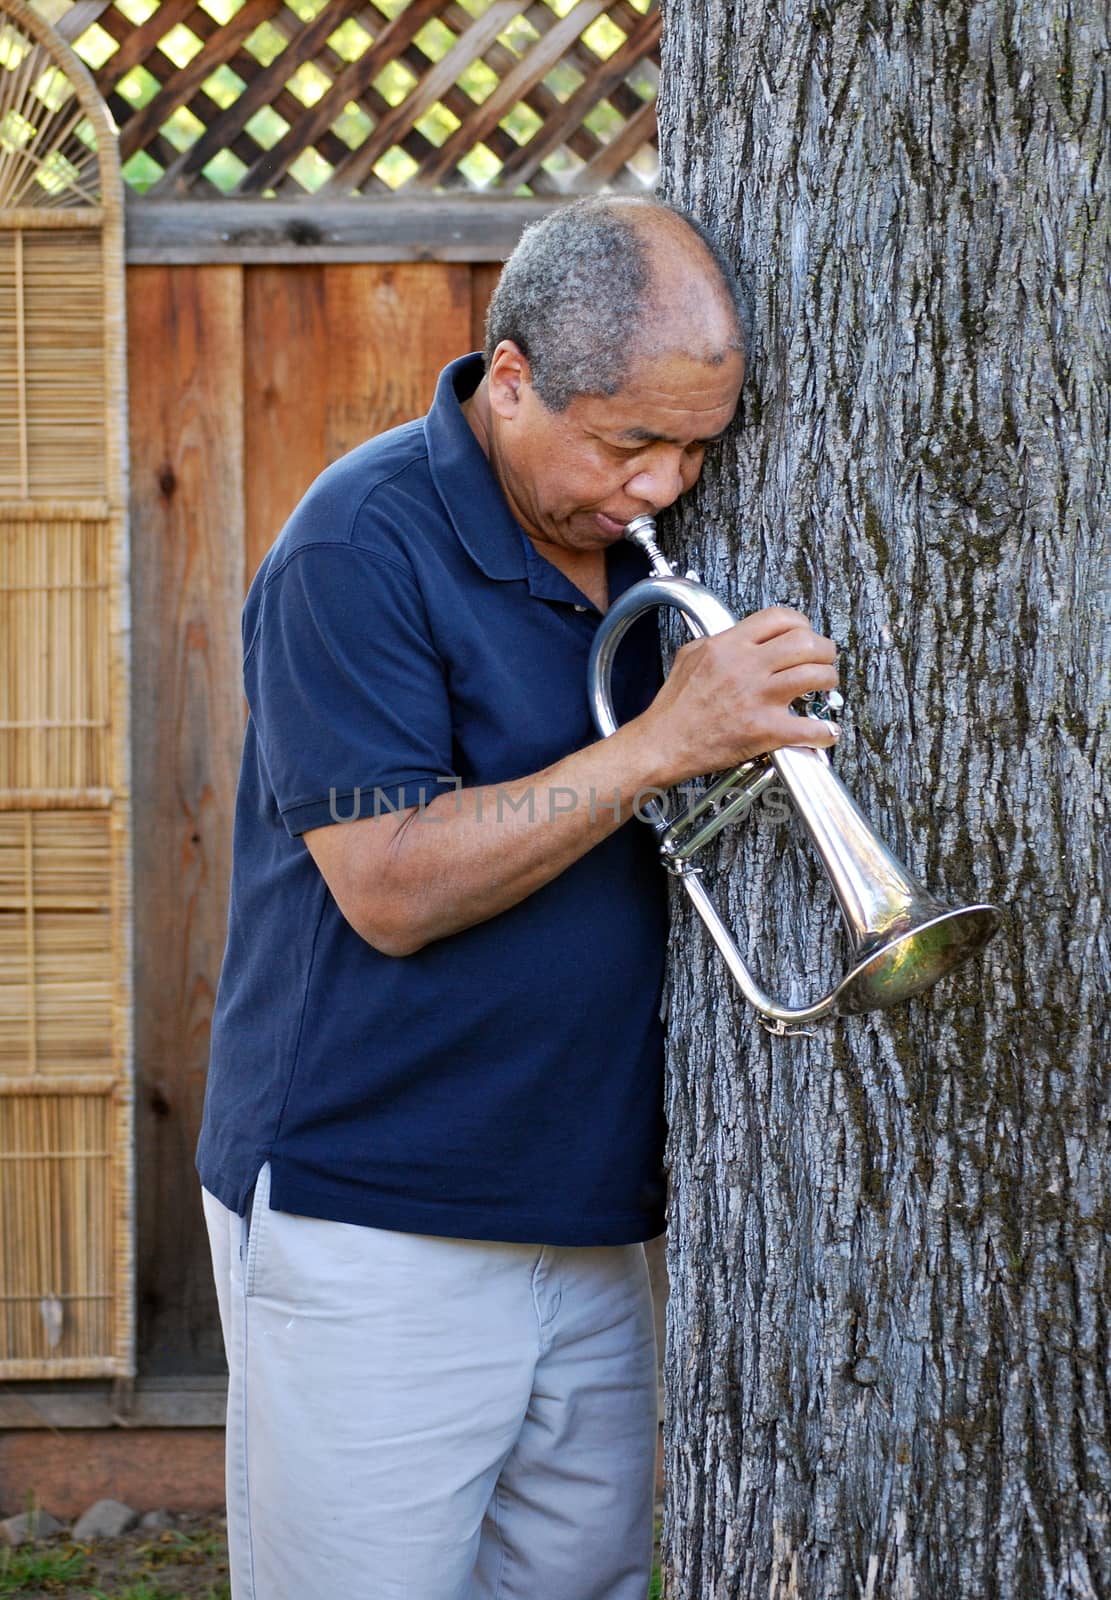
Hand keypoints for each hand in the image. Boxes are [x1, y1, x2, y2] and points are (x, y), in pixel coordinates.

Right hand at [638, 607, 838, 784]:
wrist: (662, 744)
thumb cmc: (673, 708)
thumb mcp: (689, 656)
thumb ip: (718, 641)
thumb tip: (741, 637)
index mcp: (728, 645)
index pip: (779, 618)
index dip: (801, 624)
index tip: (805, 634)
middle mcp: (746, 667)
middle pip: (806, 643)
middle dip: (824, 650)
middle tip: (824, 659)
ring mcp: (757, 698)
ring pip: (815, 676)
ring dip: (829, 681)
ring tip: (826, 688)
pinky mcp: (763, 730)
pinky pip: (808, 727)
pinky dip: (824, 730)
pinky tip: (826, 730)